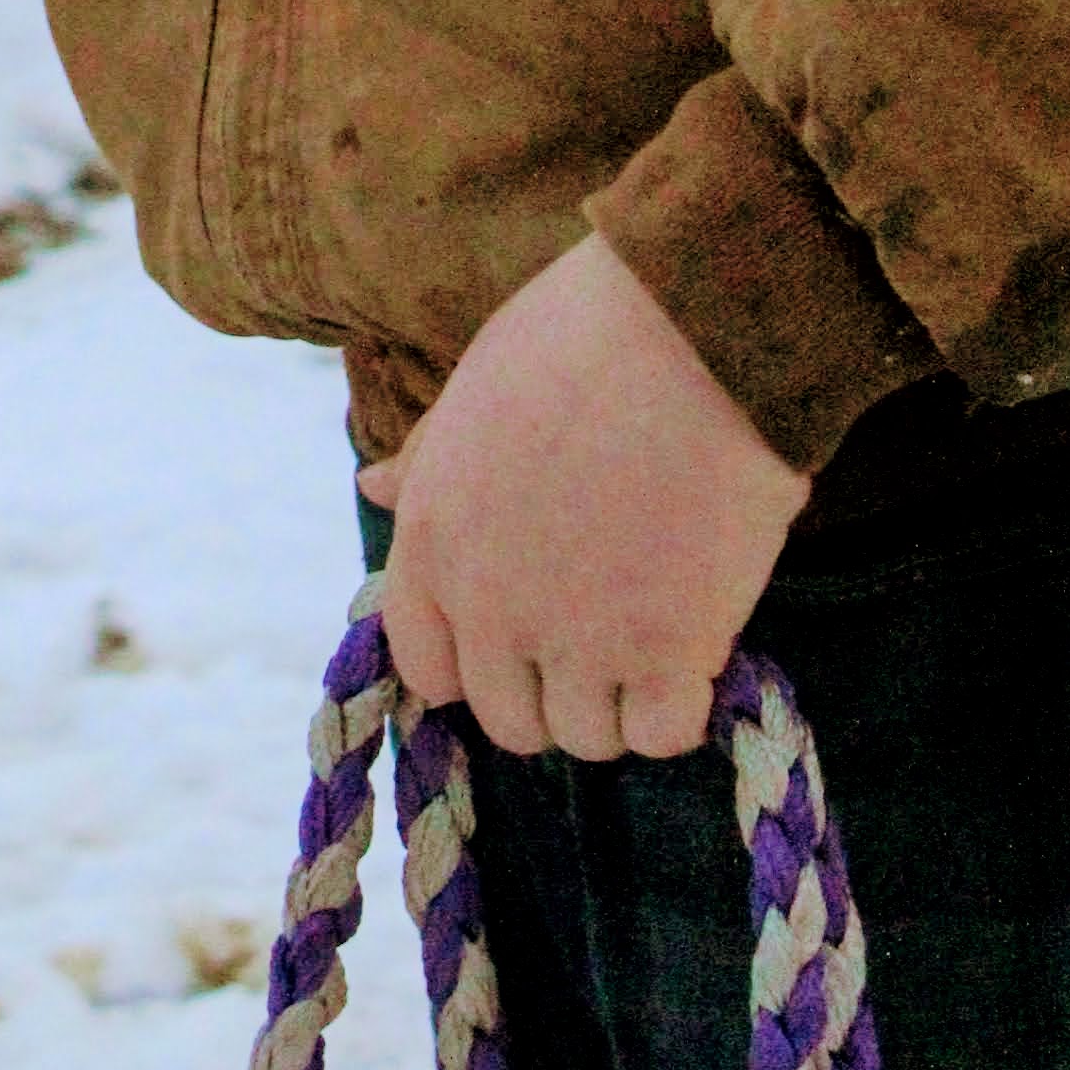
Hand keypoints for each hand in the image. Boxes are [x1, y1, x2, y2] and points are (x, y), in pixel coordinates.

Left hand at [358, 232, 807, 760]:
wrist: (691, 334)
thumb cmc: (581, 338)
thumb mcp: (474, 389)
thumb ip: (428, 461)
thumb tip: (373, 484)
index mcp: (431, 536)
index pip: (423, 663)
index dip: (470, 662)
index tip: (516, 641)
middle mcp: (488, 602)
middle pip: (507, 717)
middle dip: (549, 689)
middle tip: (600, 630)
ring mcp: (574, 637)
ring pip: (584, 735)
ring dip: (618, 699)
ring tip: (653, 622)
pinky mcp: (664, 654)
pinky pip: (659, 733)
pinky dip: (678, 704)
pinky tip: (695, 640)